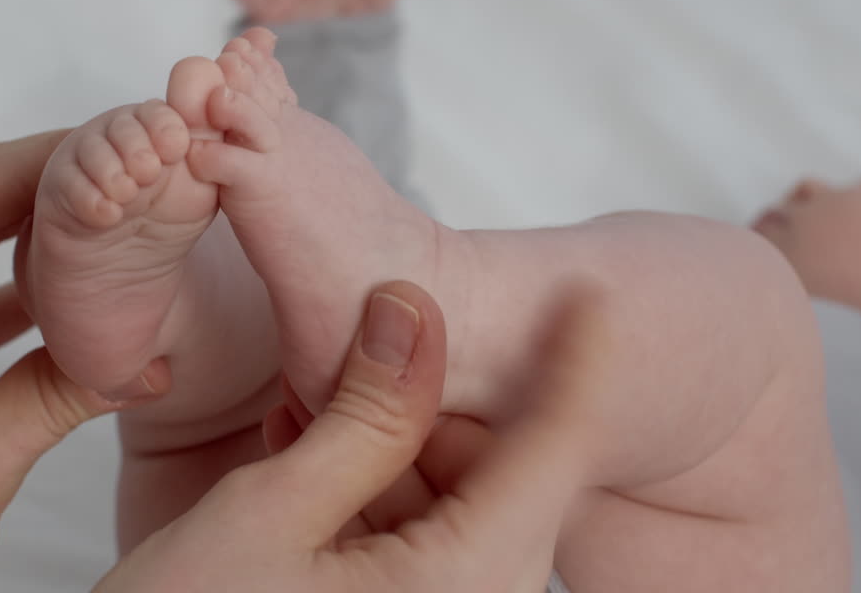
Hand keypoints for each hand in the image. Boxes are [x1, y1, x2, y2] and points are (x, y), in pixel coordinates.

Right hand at [95, 281, 572, 592]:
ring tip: (300, 416)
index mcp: (462, 589)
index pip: (555, 454)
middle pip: (500, 477)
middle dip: (434, 407)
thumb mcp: (268, 515)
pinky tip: (302, 468)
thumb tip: (410, 312)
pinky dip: (372, 499)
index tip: (592, 297)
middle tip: (362, 349)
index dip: (578, 365)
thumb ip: (361, 414)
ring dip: (390, 449)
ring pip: (455, 507)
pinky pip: (420, 548)